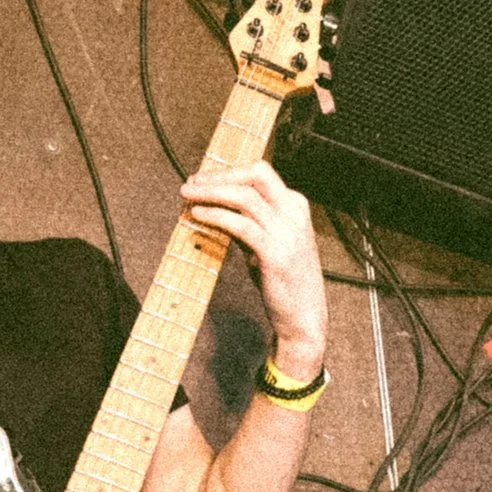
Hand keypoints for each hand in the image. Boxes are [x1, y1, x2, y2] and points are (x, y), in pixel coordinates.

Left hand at [181, 159, 326, 382]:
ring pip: (244, 196)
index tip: (204, 178)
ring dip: (211, 192)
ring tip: (187, 195)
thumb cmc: (283, 283)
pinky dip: (215, 215)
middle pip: (255, 175)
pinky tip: (198, 215)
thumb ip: (248, 223)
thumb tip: (214, 206)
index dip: (229, 172)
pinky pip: (240, 225)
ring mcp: (287, 233)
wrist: (304, 319)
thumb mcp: (267, 244)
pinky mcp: (275, 253)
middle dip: (220, 174)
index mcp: (295, 206)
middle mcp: (294, 214)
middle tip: (192, 181)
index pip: (260, 174)